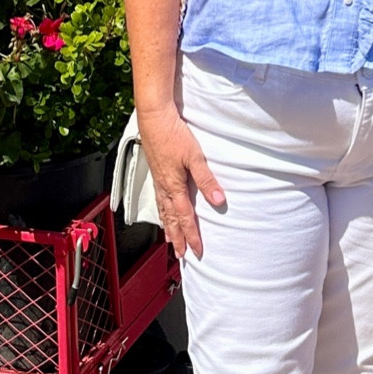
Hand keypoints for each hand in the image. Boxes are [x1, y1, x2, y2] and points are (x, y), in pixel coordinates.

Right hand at [137, 102, 224, 259]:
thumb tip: (218, 201)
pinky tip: (163, 211)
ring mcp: (158, 180)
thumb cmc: (174, 135)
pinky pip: (158, 199)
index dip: (192, 236)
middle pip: (171, 219)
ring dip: (168, 227)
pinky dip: (161, 212)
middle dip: (178, 238)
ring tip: (170, 241)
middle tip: (181, 255)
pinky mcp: (156, 172)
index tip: (198, 251)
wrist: (154, 118)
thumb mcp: (195, 157)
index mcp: (174, 186)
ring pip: (163, 211)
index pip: (185, 218)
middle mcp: (164, 187)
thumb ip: (206, 180)